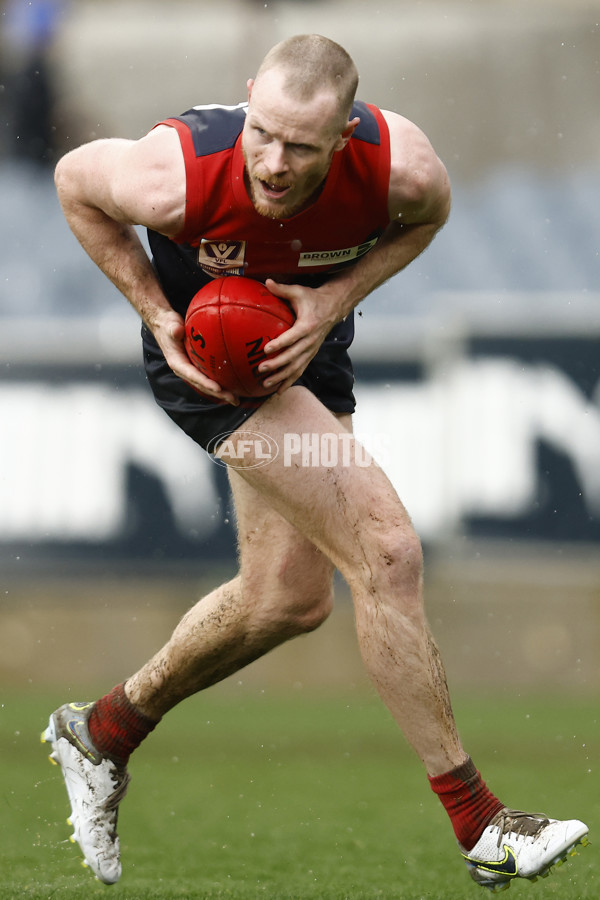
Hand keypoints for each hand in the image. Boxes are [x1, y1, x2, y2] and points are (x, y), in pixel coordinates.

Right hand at [151, 308, 239, 404]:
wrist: (164, 326)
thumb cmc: (168, 325)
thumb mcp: (169, 325)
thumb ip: (173, 329)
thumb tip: (177, 331)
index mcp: (177, 363)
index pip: (192, 375)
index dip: (205, 383)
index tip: (218, 388)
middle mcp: (185, 370)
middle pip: (202, 385)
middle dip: (218, 393)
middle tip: (233, 399)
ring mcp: (192, 369)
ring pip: (207, 384)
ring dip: (222, 393)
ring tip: (236, 399)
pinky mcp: (198, 366)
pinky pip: (210, 377)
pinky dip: (222, 383)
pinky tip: (234, 386)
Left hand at [258, 278, 343, 393]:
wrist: (335, 306)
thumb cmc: (314, 298)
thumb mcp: (299, 291)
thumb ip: (282, 289)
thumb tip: (266, 282)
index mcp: (307, 325)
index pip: (293, 337)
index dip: (280, 344)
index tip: (266, 349)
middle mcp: (311, 340)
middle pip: (293, 356)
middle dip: (277, 364)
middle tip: (261, 368)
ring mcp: (311, 350)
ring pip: (297, 367)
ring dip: (281, 377)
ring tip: (265, 383)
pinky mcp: (311, 354)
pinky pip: (300, 371)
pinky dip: (290, 381)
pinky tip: (278, 390)